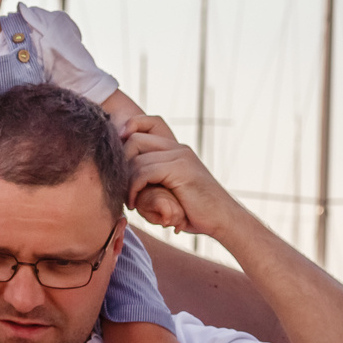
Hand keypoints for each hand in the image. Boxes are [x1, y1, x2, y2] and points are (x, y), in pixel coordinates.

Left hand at [121, 114, 242, 238]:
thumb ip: (152, 179)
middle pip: (134, 138)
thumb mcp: (170, 192)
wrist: (224, 220)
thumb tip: (121, 177)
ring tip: (130, 201)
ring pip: (136, 158)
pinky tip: (136, 204)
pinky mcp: (180, 170)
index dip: (128, 131)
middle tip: (120, 187)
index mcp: (176, 149)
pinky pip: (144, 172)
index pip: (147, 123)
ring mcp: (180, 157)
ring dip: (126, 182)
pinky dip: (134, 189)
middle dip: (121, 162)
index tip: (118, 160)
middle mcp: (178, 147)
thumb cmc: (196, 212)